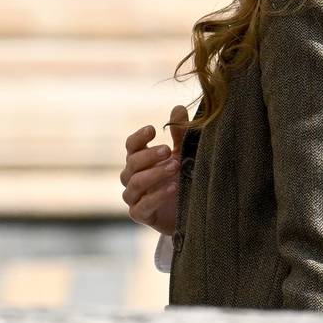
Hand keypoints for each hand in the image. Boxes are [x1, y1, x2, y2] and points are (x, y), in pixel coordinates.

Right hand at [119, 105, 188, 234]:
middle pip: (132, 162)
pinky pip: (142, 205)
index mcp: (140, 160)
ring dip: (155, 173)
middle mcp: (132, 177)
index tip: (153, 130)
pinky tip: (173, 187)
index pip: (131, 145)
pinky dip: (158, 195)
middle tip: (168, 150)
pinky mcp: (140, 215)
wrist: (191, 211)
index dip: (139, 137)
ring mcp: (134, 197)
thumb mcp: (183, 154)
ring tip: (175, 167)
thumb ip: (179, 134)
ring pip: (135, 183)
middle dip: (149, 155)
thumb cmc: (182, 178)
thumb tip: (178, 107)